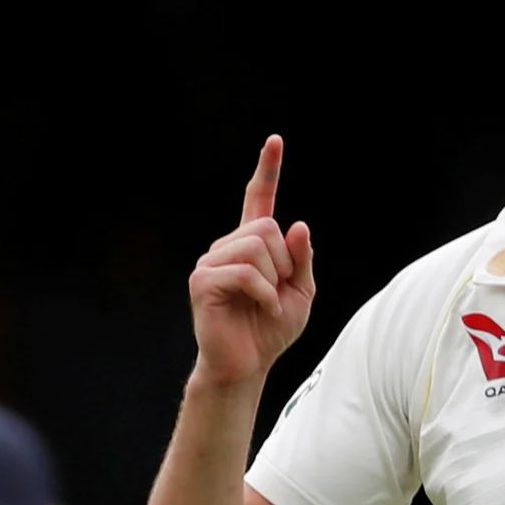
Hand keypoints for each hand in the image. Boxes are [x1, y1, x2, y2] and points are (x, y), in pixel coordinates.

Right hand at [188, 135, 315, 385]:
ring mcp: (211, 262)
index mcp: (252, 245)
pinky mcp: (203, 281)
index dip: (267, 170)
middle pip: (267, 227)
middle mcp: (228, 246)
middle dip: (284, 262)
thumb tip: (297, 225)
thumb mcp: (302, 293)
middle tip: (277, 291)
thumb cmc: (271, 329)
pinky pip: (246, 273)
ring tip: (265, 302)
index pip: (259, 200)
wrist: (247, 364)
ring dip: (274, 279)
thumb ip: (301, 259)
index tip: (276, 140)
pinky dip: (265, 294)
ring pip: (258, 246)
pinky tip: (260, 308)